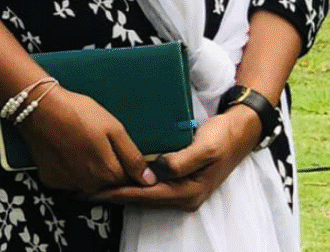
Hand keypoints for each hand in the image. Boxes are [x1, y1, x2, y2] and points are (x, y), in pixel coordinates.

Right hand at [17, 88, 155, 196]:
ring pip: (88, 182)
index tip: (119, 149)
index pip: (128, 180)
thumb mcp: (114, 129)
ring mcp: (69, 185)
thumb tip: (149, 180)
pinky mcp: (52, 181)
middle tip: (99, 142)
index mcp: (108, 173)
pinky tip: (67, 150)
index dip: (128, 166)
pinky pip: (69, 179)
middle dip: (108, 166)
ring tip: (82, 144)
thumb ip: (133, 158)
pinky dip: (71, 169)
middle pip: (108, 183)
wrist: (42, 108)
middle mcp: (89, 185)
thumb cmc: (80, 114)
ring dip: (90, 169)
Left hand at [95, 105, 260, 211]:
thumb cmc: (224, 135)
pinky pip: (154, 189)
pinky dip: (136, 186)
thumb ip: (182, 160)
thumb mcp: (206, 146)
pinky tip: (122, 180)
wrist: (242, 130)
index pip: (147, 195)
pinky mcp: (183, 183)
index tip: (96, 191)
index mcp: (189, 191)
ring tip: (98, 188)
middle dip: (116, 196)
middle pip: (144, 200)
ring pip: (147, 196)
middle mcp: (185, 197)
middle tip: (87, 191)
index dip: (120, 193)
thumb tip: (158, 169)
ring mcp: (185, 192)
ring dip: (124, 193)